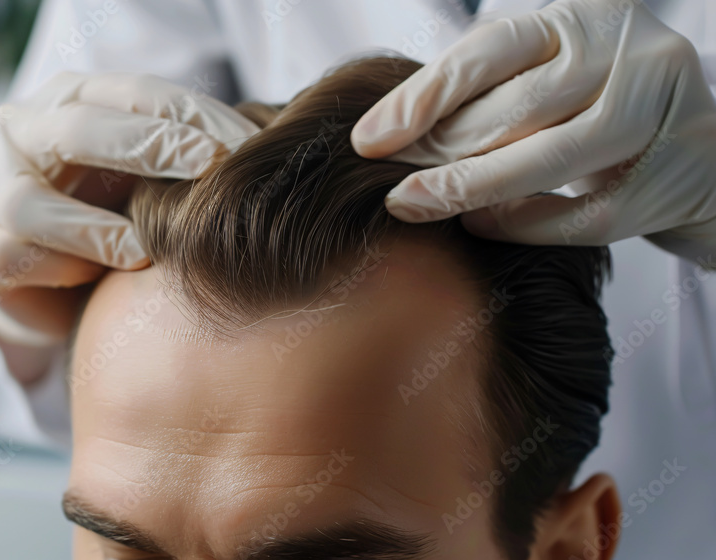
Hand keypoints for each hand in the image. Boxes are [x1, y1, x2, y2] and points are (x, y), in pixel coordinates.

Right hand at [0, 72, 259, 381]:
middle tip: (214, 167)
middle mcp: (26, 134)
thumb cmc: (108, 208)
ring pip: (32, 200)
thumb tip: (269, 151)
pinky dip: (67, 266)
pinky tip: (106, 276)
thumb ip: (187, 156)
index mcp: (73, 100)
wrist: (44, 275)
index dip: (196, 116)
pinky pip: (19, 256)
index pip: (138, 94)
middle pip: (82, 128)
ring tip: (146, 248)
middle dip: (153, 146)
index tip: (252, 141)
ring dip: (97, 227)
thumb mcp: (148, 172)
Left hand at [351, 0, 715, 263]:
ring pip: (550, 156)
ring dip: (471, 187)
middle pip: (516, 106)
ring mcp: (665, 110)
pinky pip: (585, 212)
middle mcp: (632, 51)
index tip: (369, 138)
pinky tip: (480, 225)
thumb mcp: (548, 82)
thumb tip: (383, 137)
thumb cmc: (596, 112)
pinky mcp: (678, 175)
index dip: (424, 94)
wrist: (700, 153)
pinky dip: (525, 222)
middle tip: (389, 186)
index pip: (491, 48)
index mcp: (586, 18)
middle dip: (440, 151)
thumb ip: (485, 96)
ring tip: (416, 205)